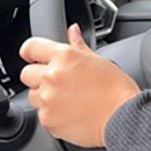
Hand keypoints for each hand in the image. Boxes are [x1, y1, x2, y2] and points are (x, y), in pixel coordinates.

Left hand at [19, 24, 139, 147]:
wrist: (123, 116)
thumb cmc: (116, 89)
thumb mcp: (98, 60)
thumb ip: (78, 45)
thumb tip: (73, 31)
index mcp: (64, 56)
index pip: (30, 47)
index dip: (30, 52)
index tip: (32, 57)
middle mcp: (52, 76)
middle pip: (26, 74)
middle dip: (39, 78)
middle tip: (58, 84)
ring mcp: (48, 99)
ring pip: (32, 96)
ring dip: (44, 97)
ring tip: (67, 100)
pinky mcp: (48, 119)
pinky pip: (41, 114)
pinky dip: (52, 115)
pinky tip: (70, 113)